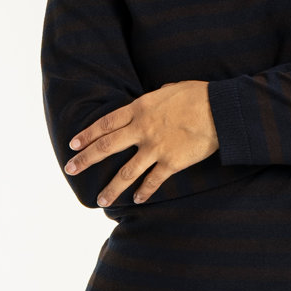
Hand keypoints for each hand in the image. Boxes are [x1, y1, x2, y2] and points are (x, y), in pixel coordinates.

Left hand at [65, 80, 217, 204]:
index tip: (73, 145)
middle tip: (70, 169)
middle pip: (106, 147)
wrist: (220, 110)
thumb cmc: (198, 95)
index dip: (87, 135)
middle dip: (86, 160)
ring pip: (126, 172)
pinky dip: (144, 192)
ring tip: (100, 200)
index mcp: (139, 109)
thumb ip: (156, 96)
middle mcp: (142, 130)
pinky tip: (136, 200)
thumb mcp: (169, 89)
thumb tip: (155, 95)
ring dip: (111, 188)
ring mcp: (155, 148)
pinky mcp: (171, 163)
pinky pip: (153, 181)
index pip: (105, 124)